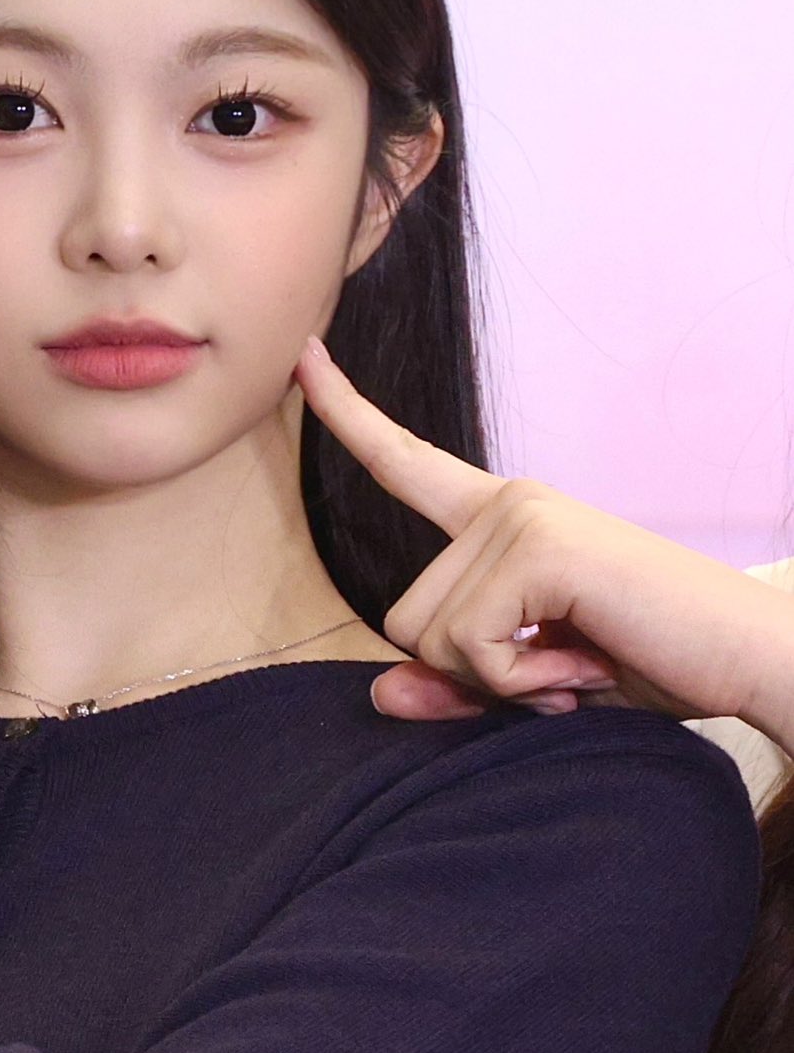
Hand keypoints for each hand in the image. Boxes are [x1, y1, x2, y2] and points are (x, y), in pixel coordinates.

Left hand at [291, 335, 793, 744]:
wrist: (750, 661)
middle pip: (403, 619)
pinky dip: (520, 684)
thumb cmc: (653, 664)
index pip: (405, 463)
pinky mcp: (537, 545)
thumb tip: (379, 696)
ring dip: (500, 682)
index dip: (346, 414)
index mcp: (502, 519)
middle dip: (471, 673)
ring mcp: (519, 517)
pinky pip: (468, 645)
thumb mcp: (536, 684)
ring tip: (579, 664)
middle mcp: (505, 503)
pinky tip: (584, 668)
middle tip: (561, 669)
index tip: (303, 355)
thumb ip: (458, 686)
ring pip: (428, 637)